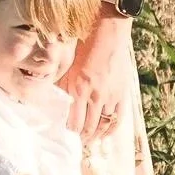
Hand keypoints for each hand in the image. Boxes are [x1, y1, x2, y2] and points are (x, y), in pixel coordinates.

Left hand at [60, 12, 133, 140]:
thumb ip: (60, 84)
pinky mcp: (122, 92)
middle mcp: (97, 95)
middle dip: (81, 138)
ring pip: (104, 125)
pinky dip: (111, 129)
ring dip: (96, 136)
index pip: (74, 122)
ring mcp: (112, 95)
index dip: (69, 133)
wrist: (108, 30)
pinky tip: (104, 134)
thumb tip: (52, 100)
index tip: (63, 138)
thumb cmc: (83, 44)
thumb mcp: (66, 64)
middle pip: (89, 127)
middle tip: (74, 144)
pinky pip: (118, 117)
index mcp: (80, 88)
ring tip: (87, 142)